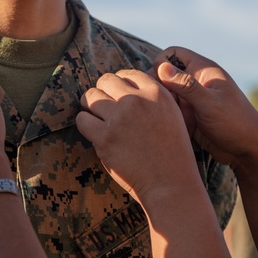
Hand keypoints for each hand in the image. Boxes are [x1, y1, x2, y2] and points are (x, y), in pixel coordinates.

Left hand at [77, 70, 201, 205]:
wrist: (170, 184)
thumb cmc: (173, 152)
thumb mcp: (175, 114)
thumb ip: (155, 95)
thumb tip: (128, 80)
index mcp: (157, 92)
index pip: (127, 74)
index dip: (120, 86)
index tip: (118, 98)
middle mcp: (137, 100)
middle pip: (105, 80)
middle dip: (103, 93)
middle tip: (105, 109)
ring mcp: (119, 118)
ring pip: (90, 96)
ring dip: (91, 107)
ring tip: (97, 119)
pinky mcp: (104, 138)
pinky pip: (82, 120)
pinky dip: (85, 125)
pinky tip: (95, 133)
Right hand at [152, 46, 257, 170]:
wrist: (248, 152)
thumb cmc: (235, 123)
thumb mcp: (210, 103)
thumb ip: (186, 85)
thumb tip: (161, 67)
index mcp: (203, 70)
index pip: (172, 54)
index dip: (161, 64)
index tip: (160, 82)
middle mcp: (195, 82)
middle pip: (164, 75)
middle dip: (159, 88)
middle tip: (164, 104)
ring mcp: (191, 99)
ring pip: (165, 94)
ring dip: (163, 104)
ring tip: (171, 118)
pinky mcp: (189, 116)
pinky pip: (170, 111)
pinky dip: (167, 117)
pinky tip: (174, 127)